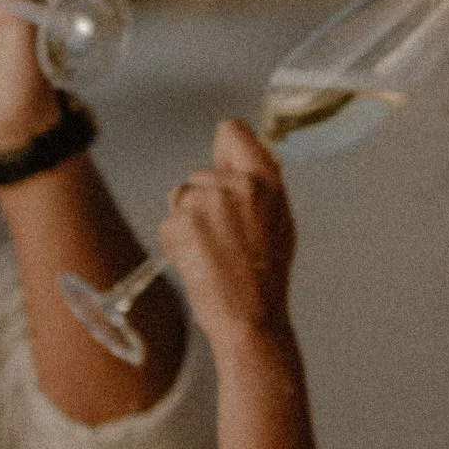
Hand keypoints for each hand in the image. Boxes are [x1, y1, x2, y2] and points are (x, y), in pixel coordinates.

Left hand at [158, 120, 295, 356]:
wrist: (249, 317)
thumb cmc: (264, 278)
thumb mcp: (280, 221)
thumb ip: (259, 186)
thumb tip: (240, 158)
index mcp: (265, 181)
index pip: (231, 131)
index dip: (222, 150)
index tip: (221, 166)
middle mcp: (235, 185)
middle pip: (198, 174)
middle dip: (202, 200)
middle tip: (223, 236)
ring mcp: (205, 203)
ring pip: (181, 199)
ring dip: (188, 223)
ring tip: (213, 252)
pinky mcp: (179, 223)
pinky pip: (168, 223)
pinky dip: (177, 243)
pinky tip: (200, 261)